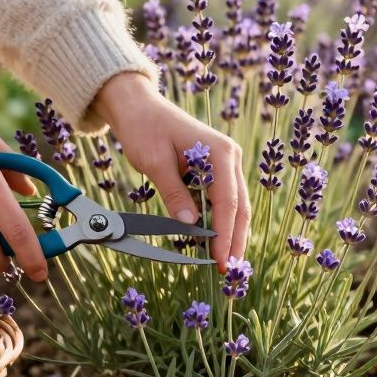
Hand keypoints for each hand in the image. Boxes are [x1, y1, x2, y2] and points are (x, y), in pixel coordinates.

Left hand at [92, 73, 250, 272]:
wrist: (137, 106)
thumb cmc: (144, 128)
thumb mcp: (155, 162)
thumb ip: (174, 193)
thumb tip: (190, 226)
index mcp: (219, 152)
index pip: (228, 202)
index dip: (226, 235)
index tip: (222, 262)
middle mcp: (229, 156)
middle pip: (239, 206)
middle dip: (235, 239)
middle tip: (228, 271)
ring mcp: (224, 162)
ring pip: (234, 205)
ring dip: (230, 233)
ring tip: (224, 262)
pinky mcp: (214, 168)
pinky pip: (222, 198)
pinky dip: (219, 220)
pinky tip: (213, 241)